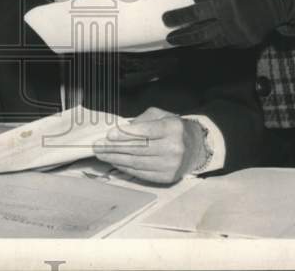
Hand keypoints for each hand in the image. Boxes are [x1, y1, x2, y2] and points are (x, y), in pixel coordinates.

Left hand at [93, 107, 207, 183]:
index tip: (109, 135)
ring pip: (137, 163)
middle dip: (114, 148)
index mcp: (173, 128)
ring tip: (101, 154)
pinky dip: (125, 167)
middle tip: (97, 146)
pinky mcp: (167, 178)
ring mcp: (171, 165)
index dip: (127, 134)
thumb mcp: (161, 116)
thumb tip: (120, 130)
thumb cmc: (174, 128)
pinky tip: (114, 162)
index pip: (147, 132)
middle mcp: (174, 148)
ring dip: (115, 159)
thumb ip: (142, 120)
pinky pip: (141, 173)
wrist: (197, 148)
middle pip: (139, 149)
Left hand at [163, 0, 294, 47]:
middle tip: (169, 38)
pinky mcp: (245, 43)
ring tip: (180, 43)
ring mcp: (238, 34)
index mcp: (225, 4)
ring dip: (194, 44)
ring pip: (211, 43)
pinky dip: (211, 44)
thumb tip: (197, 7)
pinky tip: (201, 44)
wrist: (281, 0)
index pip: (197, 13)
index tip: (166, 19)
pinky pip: (224, 45)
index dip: (180, 17)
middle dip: (183, 36)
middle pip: (201, 33)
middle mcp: (230, 22)